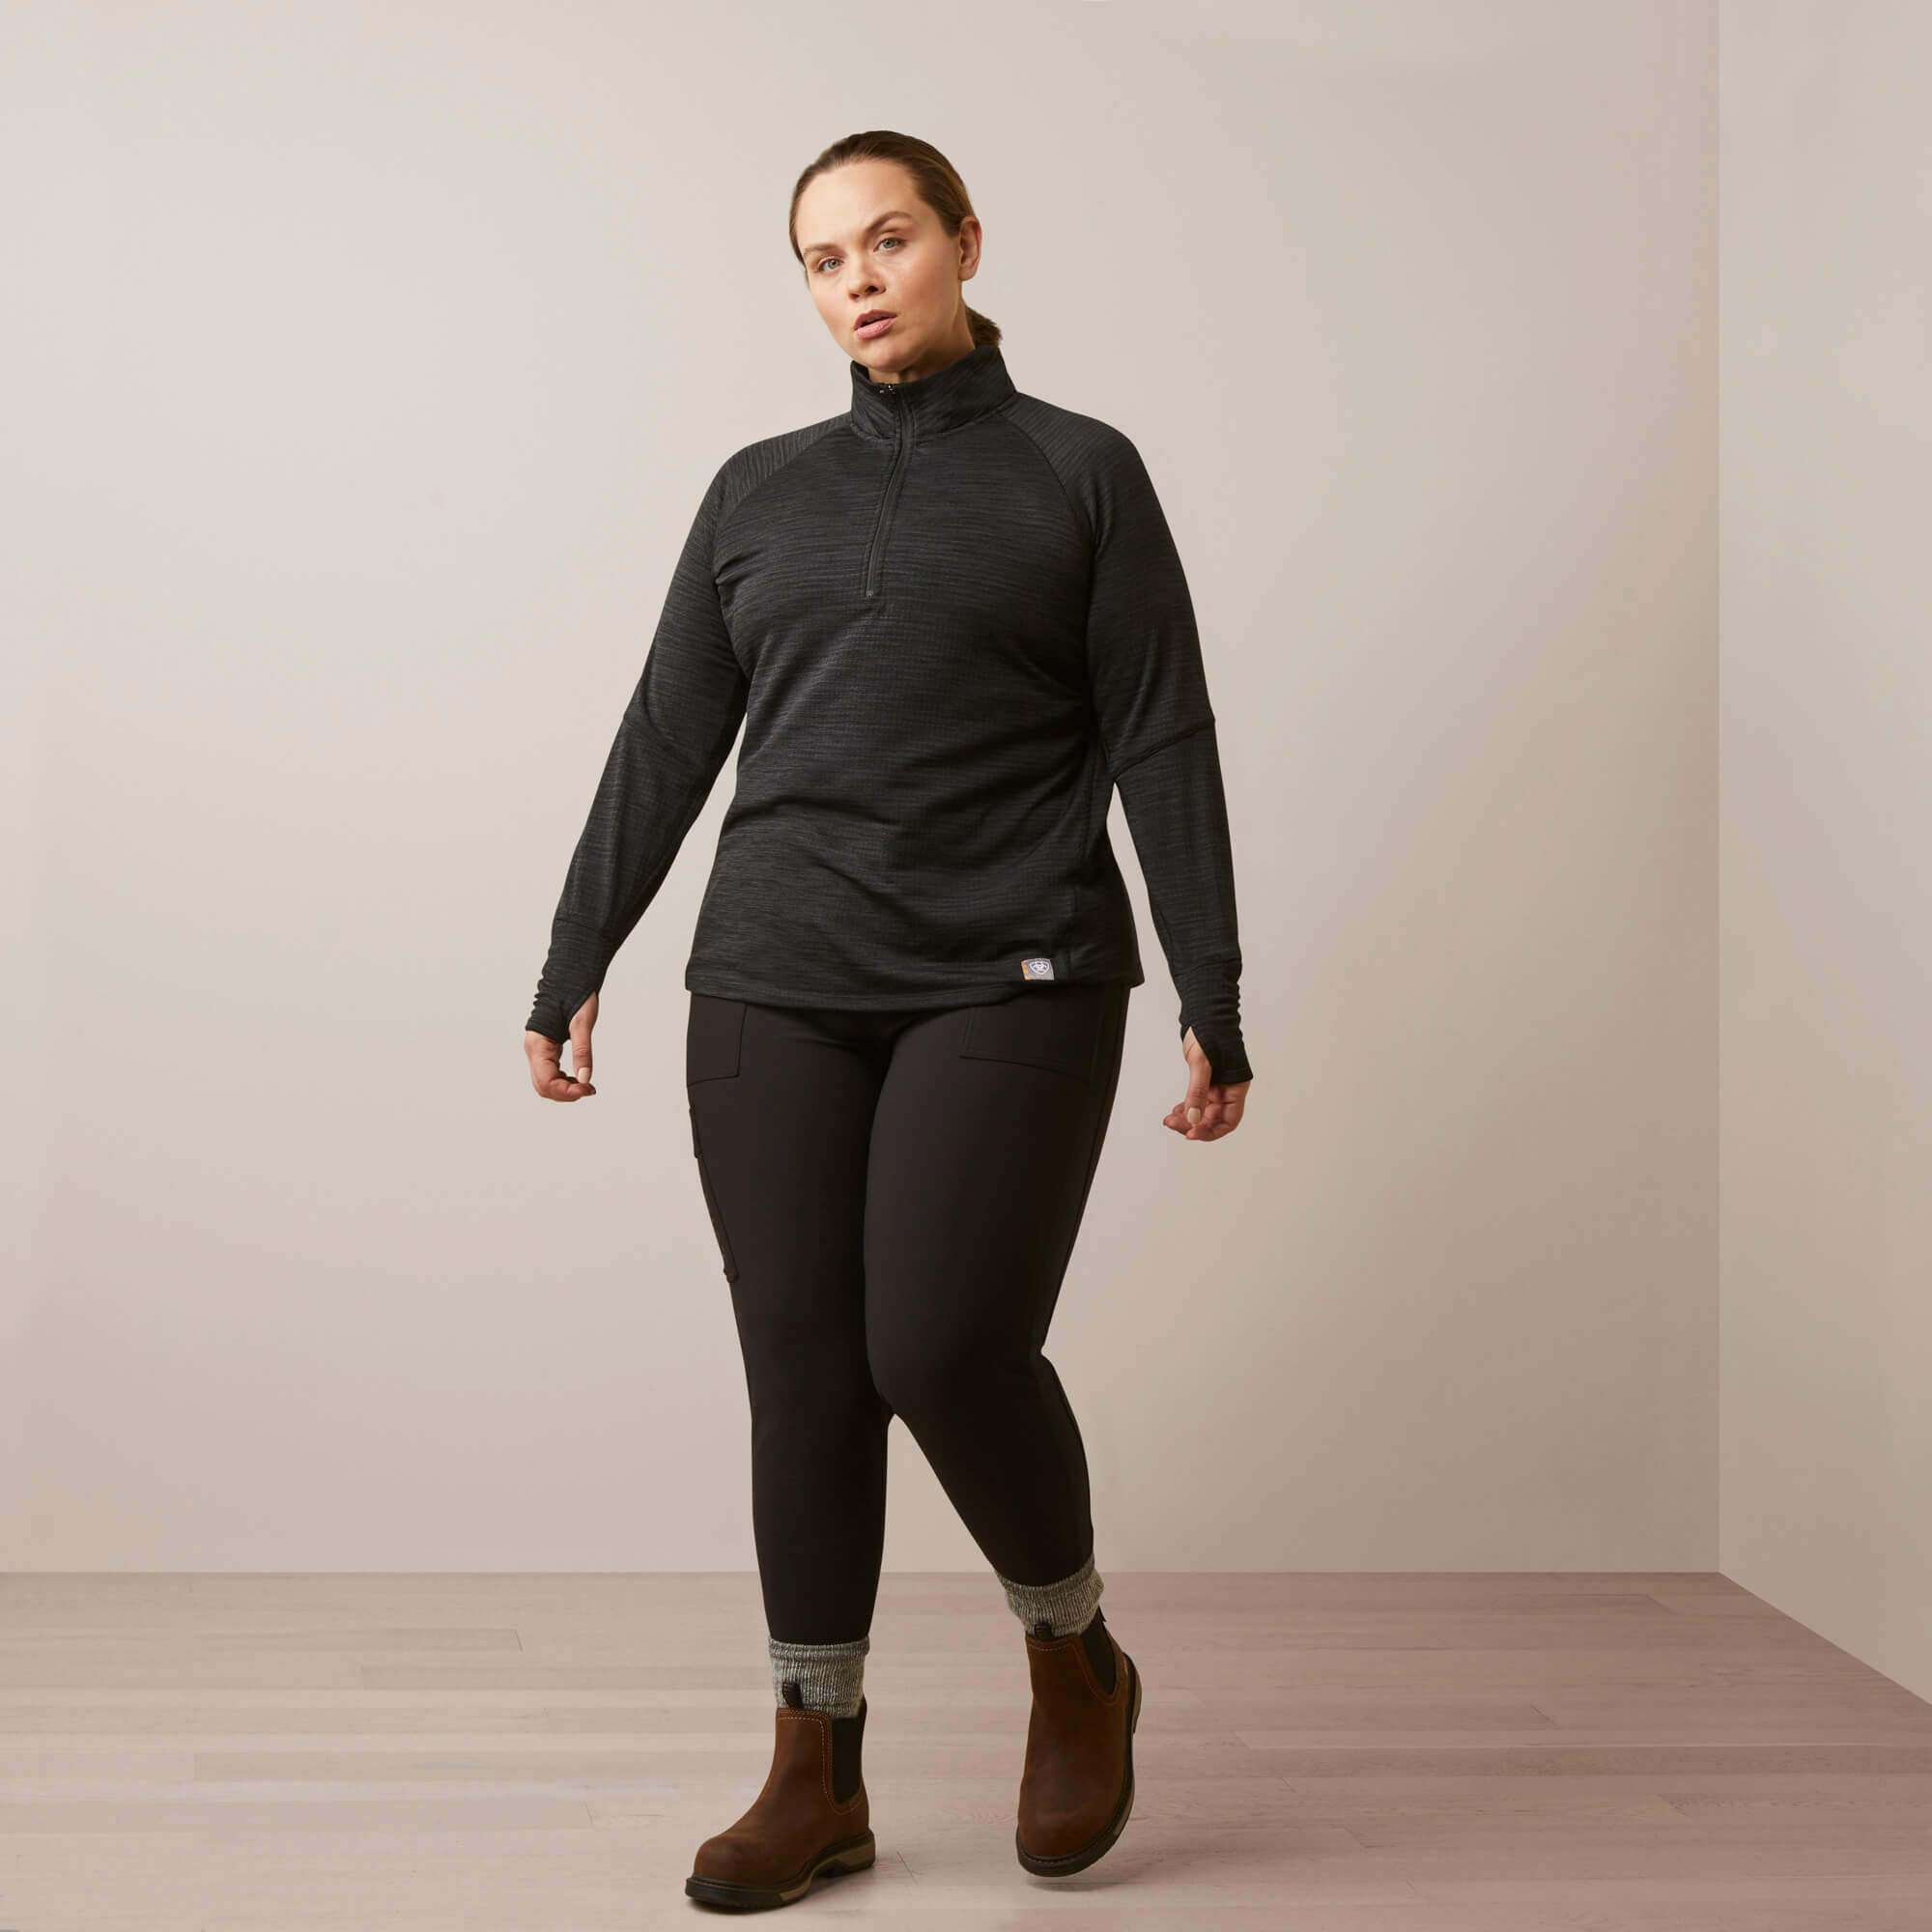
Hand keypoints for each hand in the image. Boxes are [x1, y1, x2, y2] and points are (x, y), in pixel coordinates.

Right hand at [525, 989, 598, 1100]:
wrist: (570, 975)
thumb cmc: (575, 993)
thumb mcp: (582, 1023)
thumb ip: (582, 1051)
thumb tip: (584, 1078)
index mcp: (538, 1044)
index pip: (546, 1081)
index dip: (567, 1092)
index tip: (588, 1088)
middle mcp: (534, 1049)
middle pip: (543, 1086)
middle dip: (565, 1093)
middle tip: (589, 1089)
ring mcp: (538, 1049)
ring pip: (545, 1081)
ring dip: (563, 1089)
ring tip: (585, 1084)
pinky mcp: (545, 1047)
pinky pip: (549, 1072)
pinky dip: (562, 1080)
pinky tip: (578, 1076)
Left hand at [1164, 1026, 1248, 1140]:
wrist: (1204, 1012)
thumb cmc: (1211, 1032)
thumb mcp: (1202, 1064)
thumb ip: (1197, 1092)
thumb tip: (1193, 1118)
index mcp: (1236, 1086)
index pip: (1229, 1120)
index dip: (1211, 1131)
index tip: (1193, 1134)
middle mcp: (1229, 1088)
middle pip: (1213, 1119)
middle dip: (1194, 1124)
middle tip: (1174, 1124)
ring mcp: (1217, 1085)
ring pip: (1203, 1111)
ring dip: (1188, 1118)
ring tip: (1170, 1119)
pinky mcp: (1205, 1079)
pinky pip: (1197, 1100)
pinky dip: (1187, 1107)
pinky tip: (1175, 1111)